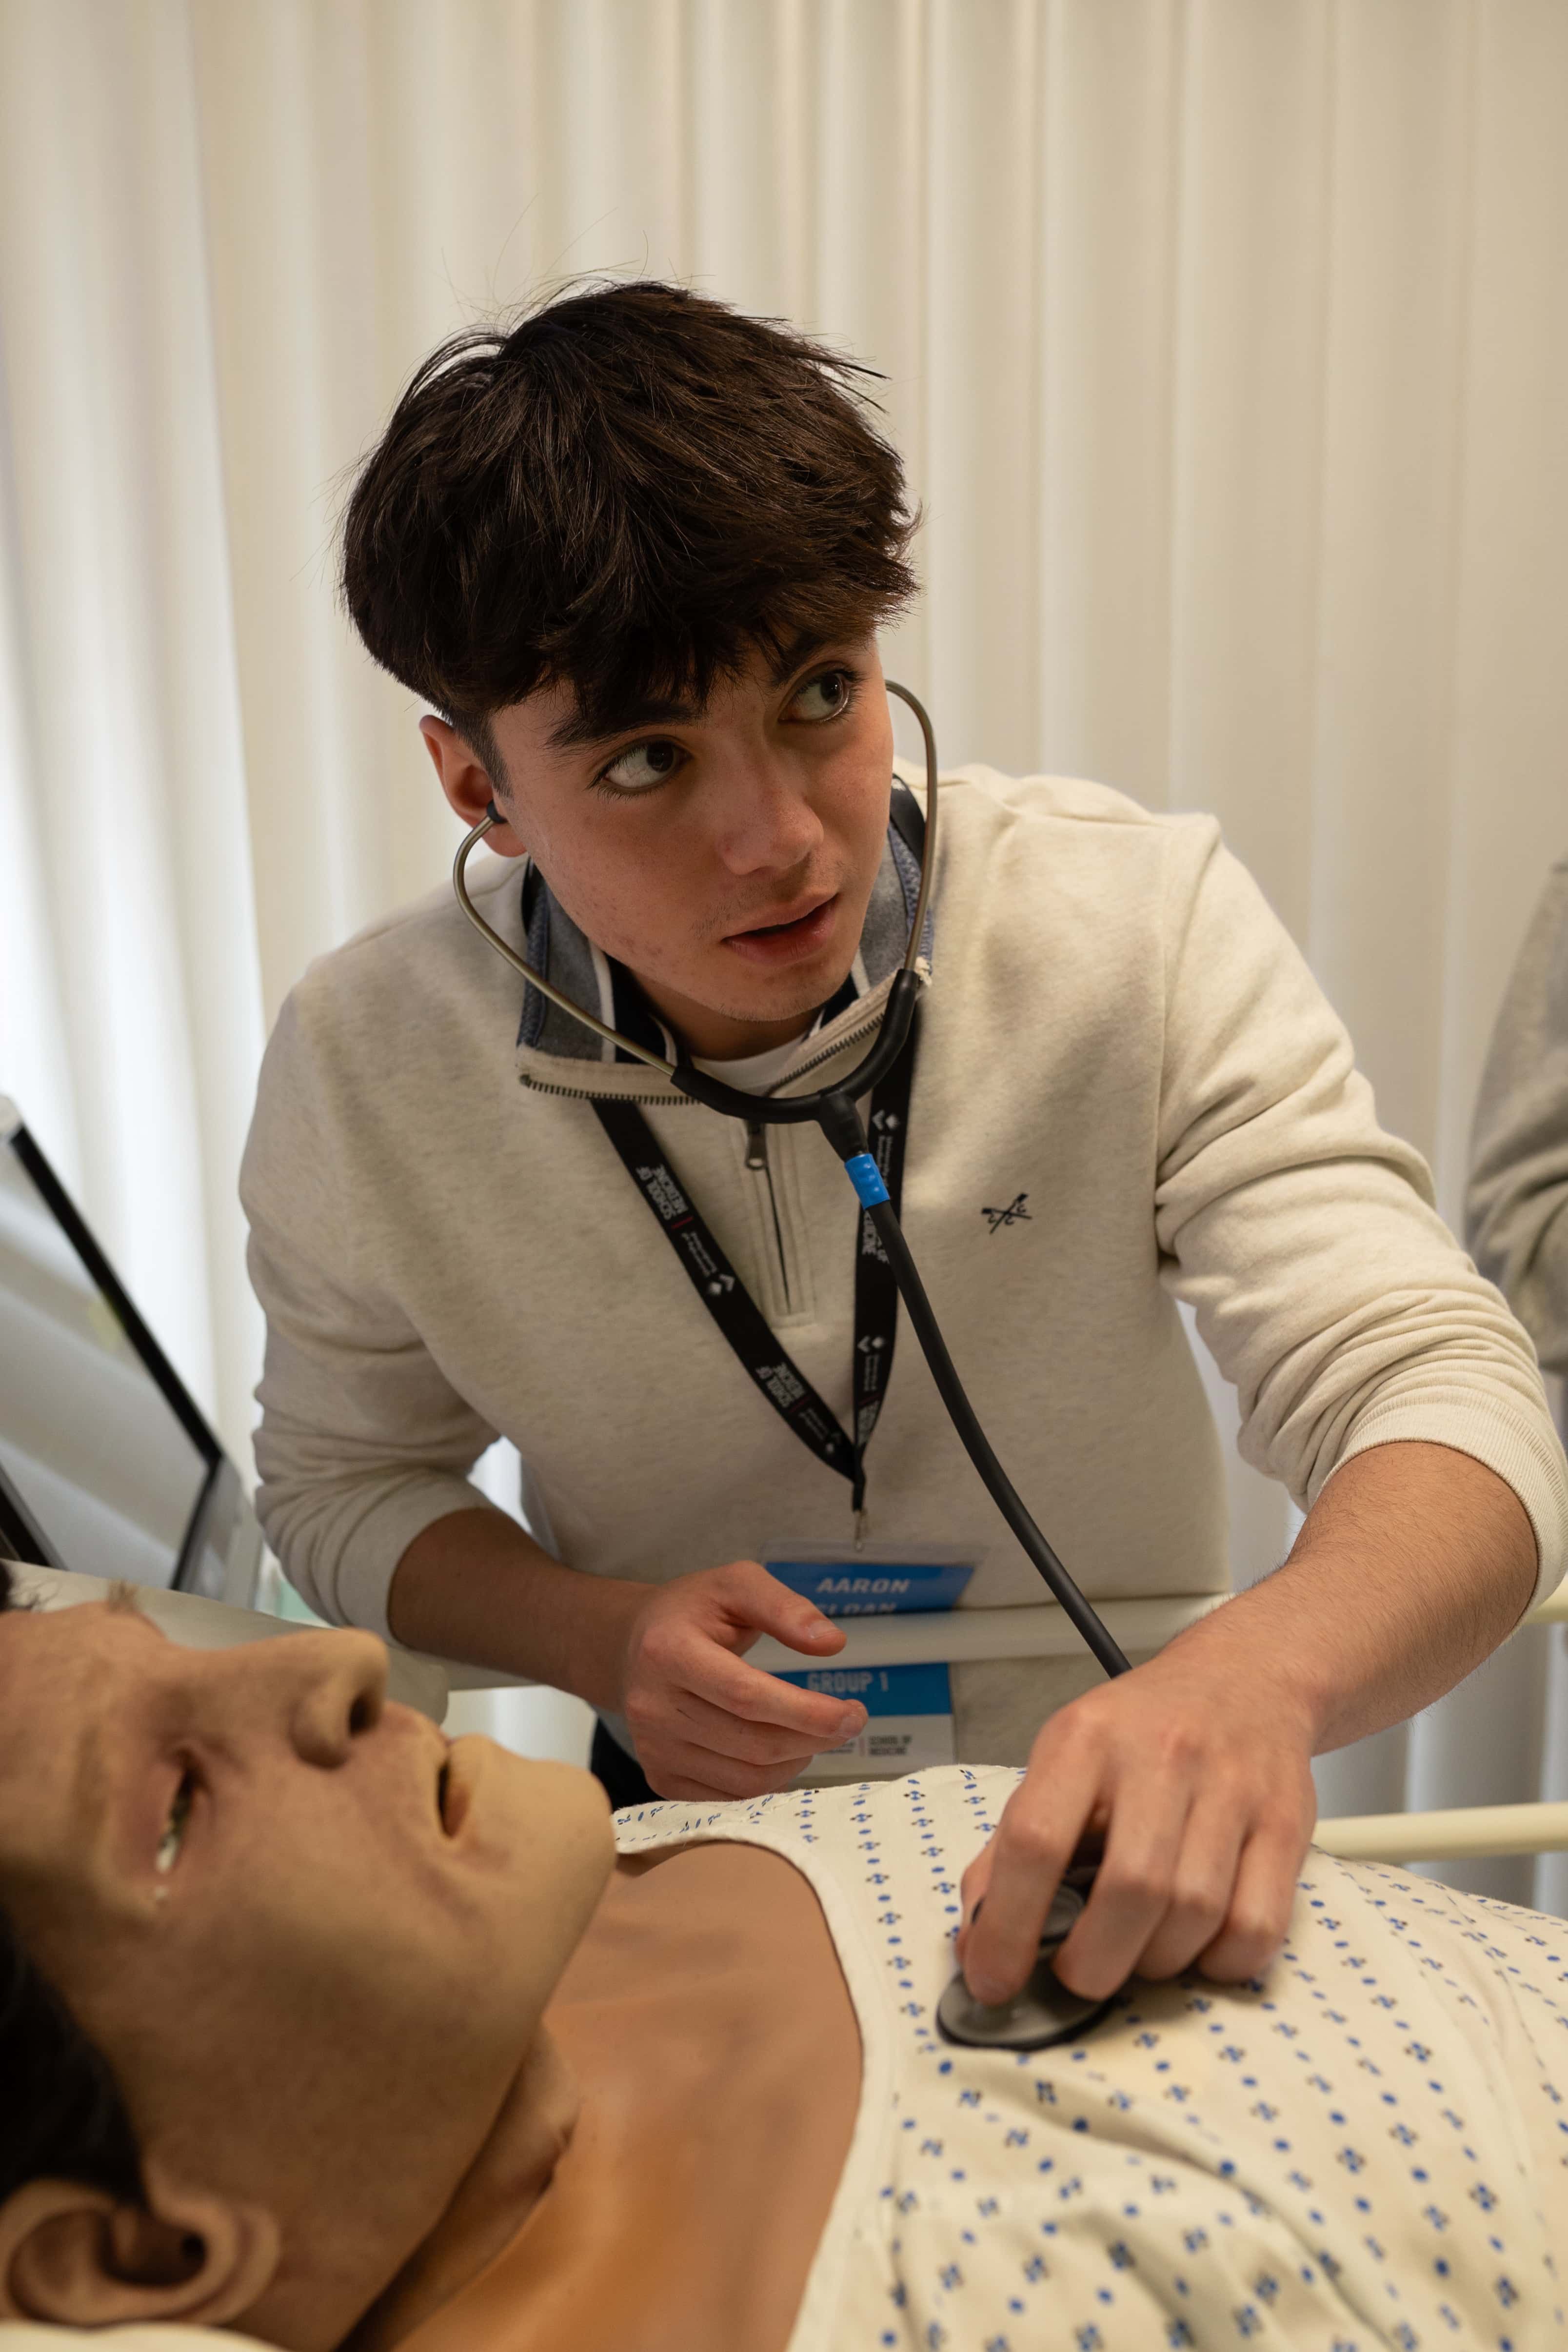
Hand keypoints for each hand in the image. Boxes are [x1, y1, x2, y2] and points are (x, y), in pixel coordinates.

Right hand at [616, 1560, 867, 1799]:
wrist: (632, 1646)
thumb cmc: (694, 1611)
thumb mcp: (736, 1583)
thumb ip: (784, 1607)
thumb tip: (832, 1644)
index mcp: (668, 1650)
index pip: (746, 1696)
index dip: (806, 1712)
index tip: (853, 1713)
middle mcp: (651, 1706)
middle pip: (750, 1743)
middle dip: (812, 1738)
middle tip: (849, 1722)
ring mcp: (651, 1748)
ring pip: (744, 1779)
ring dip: (795, 1762)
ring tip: (813, 1735)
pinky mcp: (658, 1776)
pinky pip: (727, 1799)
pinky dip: (767, 1783)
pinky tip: (782, 1755)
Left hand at [956, 1643, 1318, 2005]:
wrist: (1245, 1677)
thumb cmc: (1142, 1731)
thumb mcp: (1061, 1761)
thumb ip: (1012, 1848)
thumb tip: (980, 1945)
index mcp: (1085, 1739)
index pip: (1036, 1841)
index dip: (1008, 1926)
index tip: (995, 1980)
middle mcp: (1161, 1756)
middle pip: (1129, 1890)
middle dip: (1094, 1963)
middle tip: (1079, 1976)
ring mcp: (1231, 1788)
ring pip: (1195, 1914)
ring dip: (1157, 1963)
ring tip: (1138, 1951)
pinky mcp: (1285, 1823)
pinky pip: (1257, 1926)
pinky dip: (1221, 1962)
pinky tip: (1199, 1948)